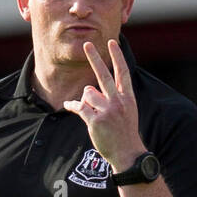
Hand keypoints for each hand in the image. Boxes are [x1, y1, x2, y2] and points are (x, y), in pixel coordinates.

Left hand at [63, 39, 144, 171]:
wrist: (127, 154)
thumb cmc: (124, 133)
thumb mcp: (126, 112)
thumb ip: (111, 98)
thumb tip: (88, 89)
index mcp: (128, 98)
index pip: (122, 73)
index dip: (117, 57)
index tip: (112, 42)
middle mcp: (118, 102)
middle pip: (103, 75)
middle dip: (94, 58)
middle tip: (86, 44)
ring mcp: (107, 111)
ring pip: (88, 93)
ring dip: (86, 101)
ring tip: (93, 113)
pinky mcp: (96, 121)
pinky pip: (79, 107)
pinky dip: (72, 107)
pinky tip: (68, 106)